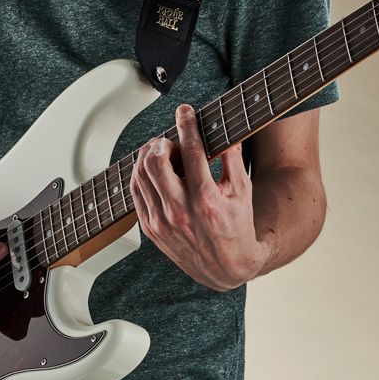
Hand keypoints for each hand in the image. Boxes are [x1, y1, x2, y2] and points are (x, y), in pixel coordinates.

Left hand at [130, 104, 268, 291]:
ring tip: (163, 153)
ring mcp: (161, 222)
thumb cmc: (237, 227)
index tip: (185, 111)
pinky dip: (141, 175)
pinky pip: (136, 193)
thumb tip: (224, 130)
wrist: (226, 268)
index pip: (191, 151)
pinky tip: (153, 170)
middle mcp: (180, 212)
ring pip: (140, 175)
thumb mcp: (242, 191)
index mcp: (206, 200)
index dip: (186, 125)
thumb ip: (232, 158)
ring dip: (148, 156)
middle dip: (162, 142)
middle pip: (155, 161)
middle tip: (172, 141)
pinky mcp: (150, 229)